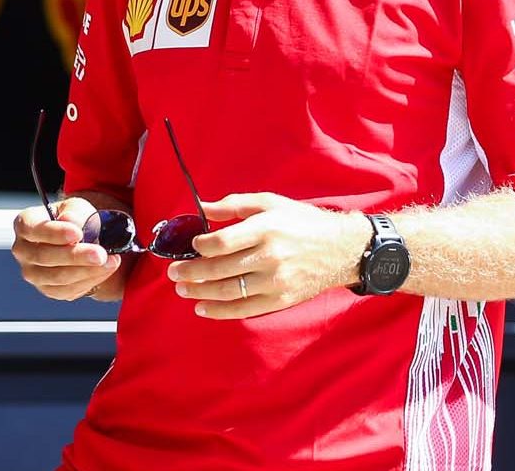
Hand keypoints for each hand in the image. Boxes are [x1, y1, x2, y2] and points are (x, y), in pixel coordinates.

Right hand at [11, 197, 124, 300]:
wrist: (81, 240)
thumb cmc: (75, 220)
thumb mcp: (77, 208)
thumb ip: (74, 213)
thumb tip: (69, 220)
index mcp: (25, 224)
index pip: (32, 229)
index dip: (54, 233)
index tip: (78, 234)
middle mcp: (23, 251)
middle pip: (44, 256)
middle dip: (75, 256)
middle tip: (100, 253)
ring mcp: (34, 273)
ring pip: (58, 277)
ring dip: (87, 270)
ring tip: (110, 261)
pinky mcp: (48, 289)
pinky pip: (68, 290)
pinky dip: (89, 280)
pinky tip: (104, 270)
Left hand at [165, 193, 368, 319]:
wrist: (341, 249)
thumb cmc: (302, 222)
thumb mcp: (270, 203)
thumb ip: (234, 205)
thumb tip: (202, 208)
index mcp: (266, 229)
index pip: (222, 242)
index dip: (200, 246)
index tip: (191, 246)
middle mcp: (270, 256)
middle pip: (220, 269)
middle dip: (190, 271)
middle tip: (173, 272)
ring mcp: (275, 282)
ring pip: (228, 292)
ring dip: (200, 292)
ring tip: (182, 289)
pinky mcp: (281, 300)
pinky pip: (245, 310)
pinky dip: (220, 312)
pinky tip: (203, 308)